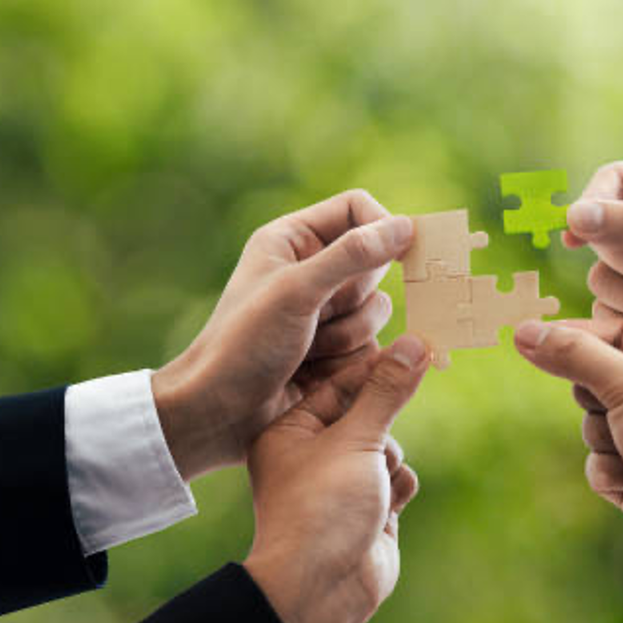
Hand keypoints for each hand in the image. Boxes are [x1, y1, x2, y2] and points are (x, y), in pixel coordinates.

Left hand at [151, 190, 414, 480]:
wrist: (218, 414)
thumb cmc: (243, 344)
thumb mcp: (297, 291)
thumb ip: (352, 255)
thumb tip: (404, 227)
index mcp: (293, 239)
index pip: (357, 209)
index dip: (382, 227)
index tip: (403, 252)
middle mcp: (311, 270)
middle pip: (375, 264)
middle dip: (353, 297)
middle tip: (318, 314)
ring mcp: (325, 311)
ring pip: (378, 310)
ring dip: (347, 335)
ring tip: (307, 351)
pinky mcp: (336, 350)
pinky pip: (372, 346)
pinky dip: (347, 362)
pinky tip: (312, 374)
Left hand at [243, 335, 428, 622]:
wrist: (321, 590)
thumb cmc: (322, 509)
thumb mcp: (357, 440)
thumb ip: (388, 392)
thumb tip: (415, 344)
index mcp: (289, 431)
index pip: (339, 384)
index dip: (377, 368)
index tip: (415, 347)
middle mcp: (310, 454)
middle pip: (366, 414)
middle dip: (384, 424)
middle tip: (412, 397)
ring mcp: (338, 484)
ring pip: (386, 447)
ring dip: (391, 460)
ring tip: (376, 482)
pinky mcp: (365, 510)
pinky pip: (394, 480)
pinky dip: (396, 489)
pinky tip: (386, 507)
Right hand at [514, 317, 622, 583]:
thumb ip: (574, 356)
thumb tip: (523, 332)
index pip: (614, 334)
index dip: (575, 339)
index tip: (533, 340)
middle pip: (596, 383)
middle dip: (598, 402)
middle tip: (621, 410)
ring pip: (594, 427)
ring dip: (608, 442)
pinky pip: (601, 465)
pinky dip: (615, 474)